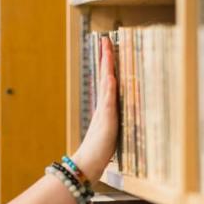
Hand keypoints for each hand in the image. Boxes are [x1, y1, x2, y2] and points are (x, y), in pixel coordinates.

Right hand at [72, 36, 117, 181]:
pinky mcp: (106, 120)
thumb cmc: (100, 151)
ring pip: (106, 83)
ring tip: (107, 49)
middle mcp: (103, 105)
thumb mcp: (109, 132)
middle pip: (104, 76)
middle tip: (105, 39)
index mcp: (105, 107)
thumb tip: (115, 112)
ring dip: (107, 66)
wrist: (88, 164)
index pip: (107, 81)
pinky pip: (108, 100)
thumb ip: (111, 120)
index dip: (107, 65)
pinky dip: (109, 87)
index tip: (107, 48)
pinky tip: (110, 76)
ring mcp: (104, 111)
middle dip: (105, 58)